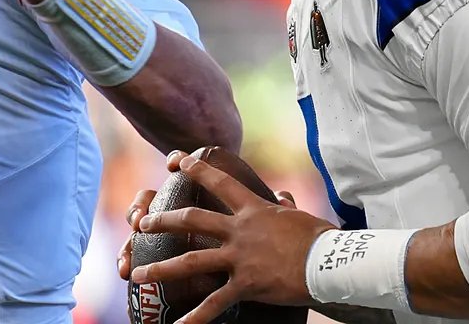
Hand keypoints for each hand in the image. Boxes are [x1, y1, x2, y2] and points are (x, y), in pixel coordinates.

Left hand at [128, 153, 336, 323]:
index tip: (176, 160)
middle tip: (142, 223)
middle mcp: (240, 230)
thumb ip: (285, 206)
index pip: (219, 181)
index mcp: (253, 209)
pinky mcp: (246, 284)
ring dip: (161, 267)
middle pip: (193, 219)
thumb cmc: (321, 239)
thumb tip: (283, 196)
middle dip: (163, 220)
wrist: (331, 264)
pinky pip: (214, 304)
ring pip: (192, 260)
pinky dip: (195, 318)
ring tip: (137, 273)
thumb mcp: (300, 216)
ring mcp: (240, 257)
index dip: (195, 168)